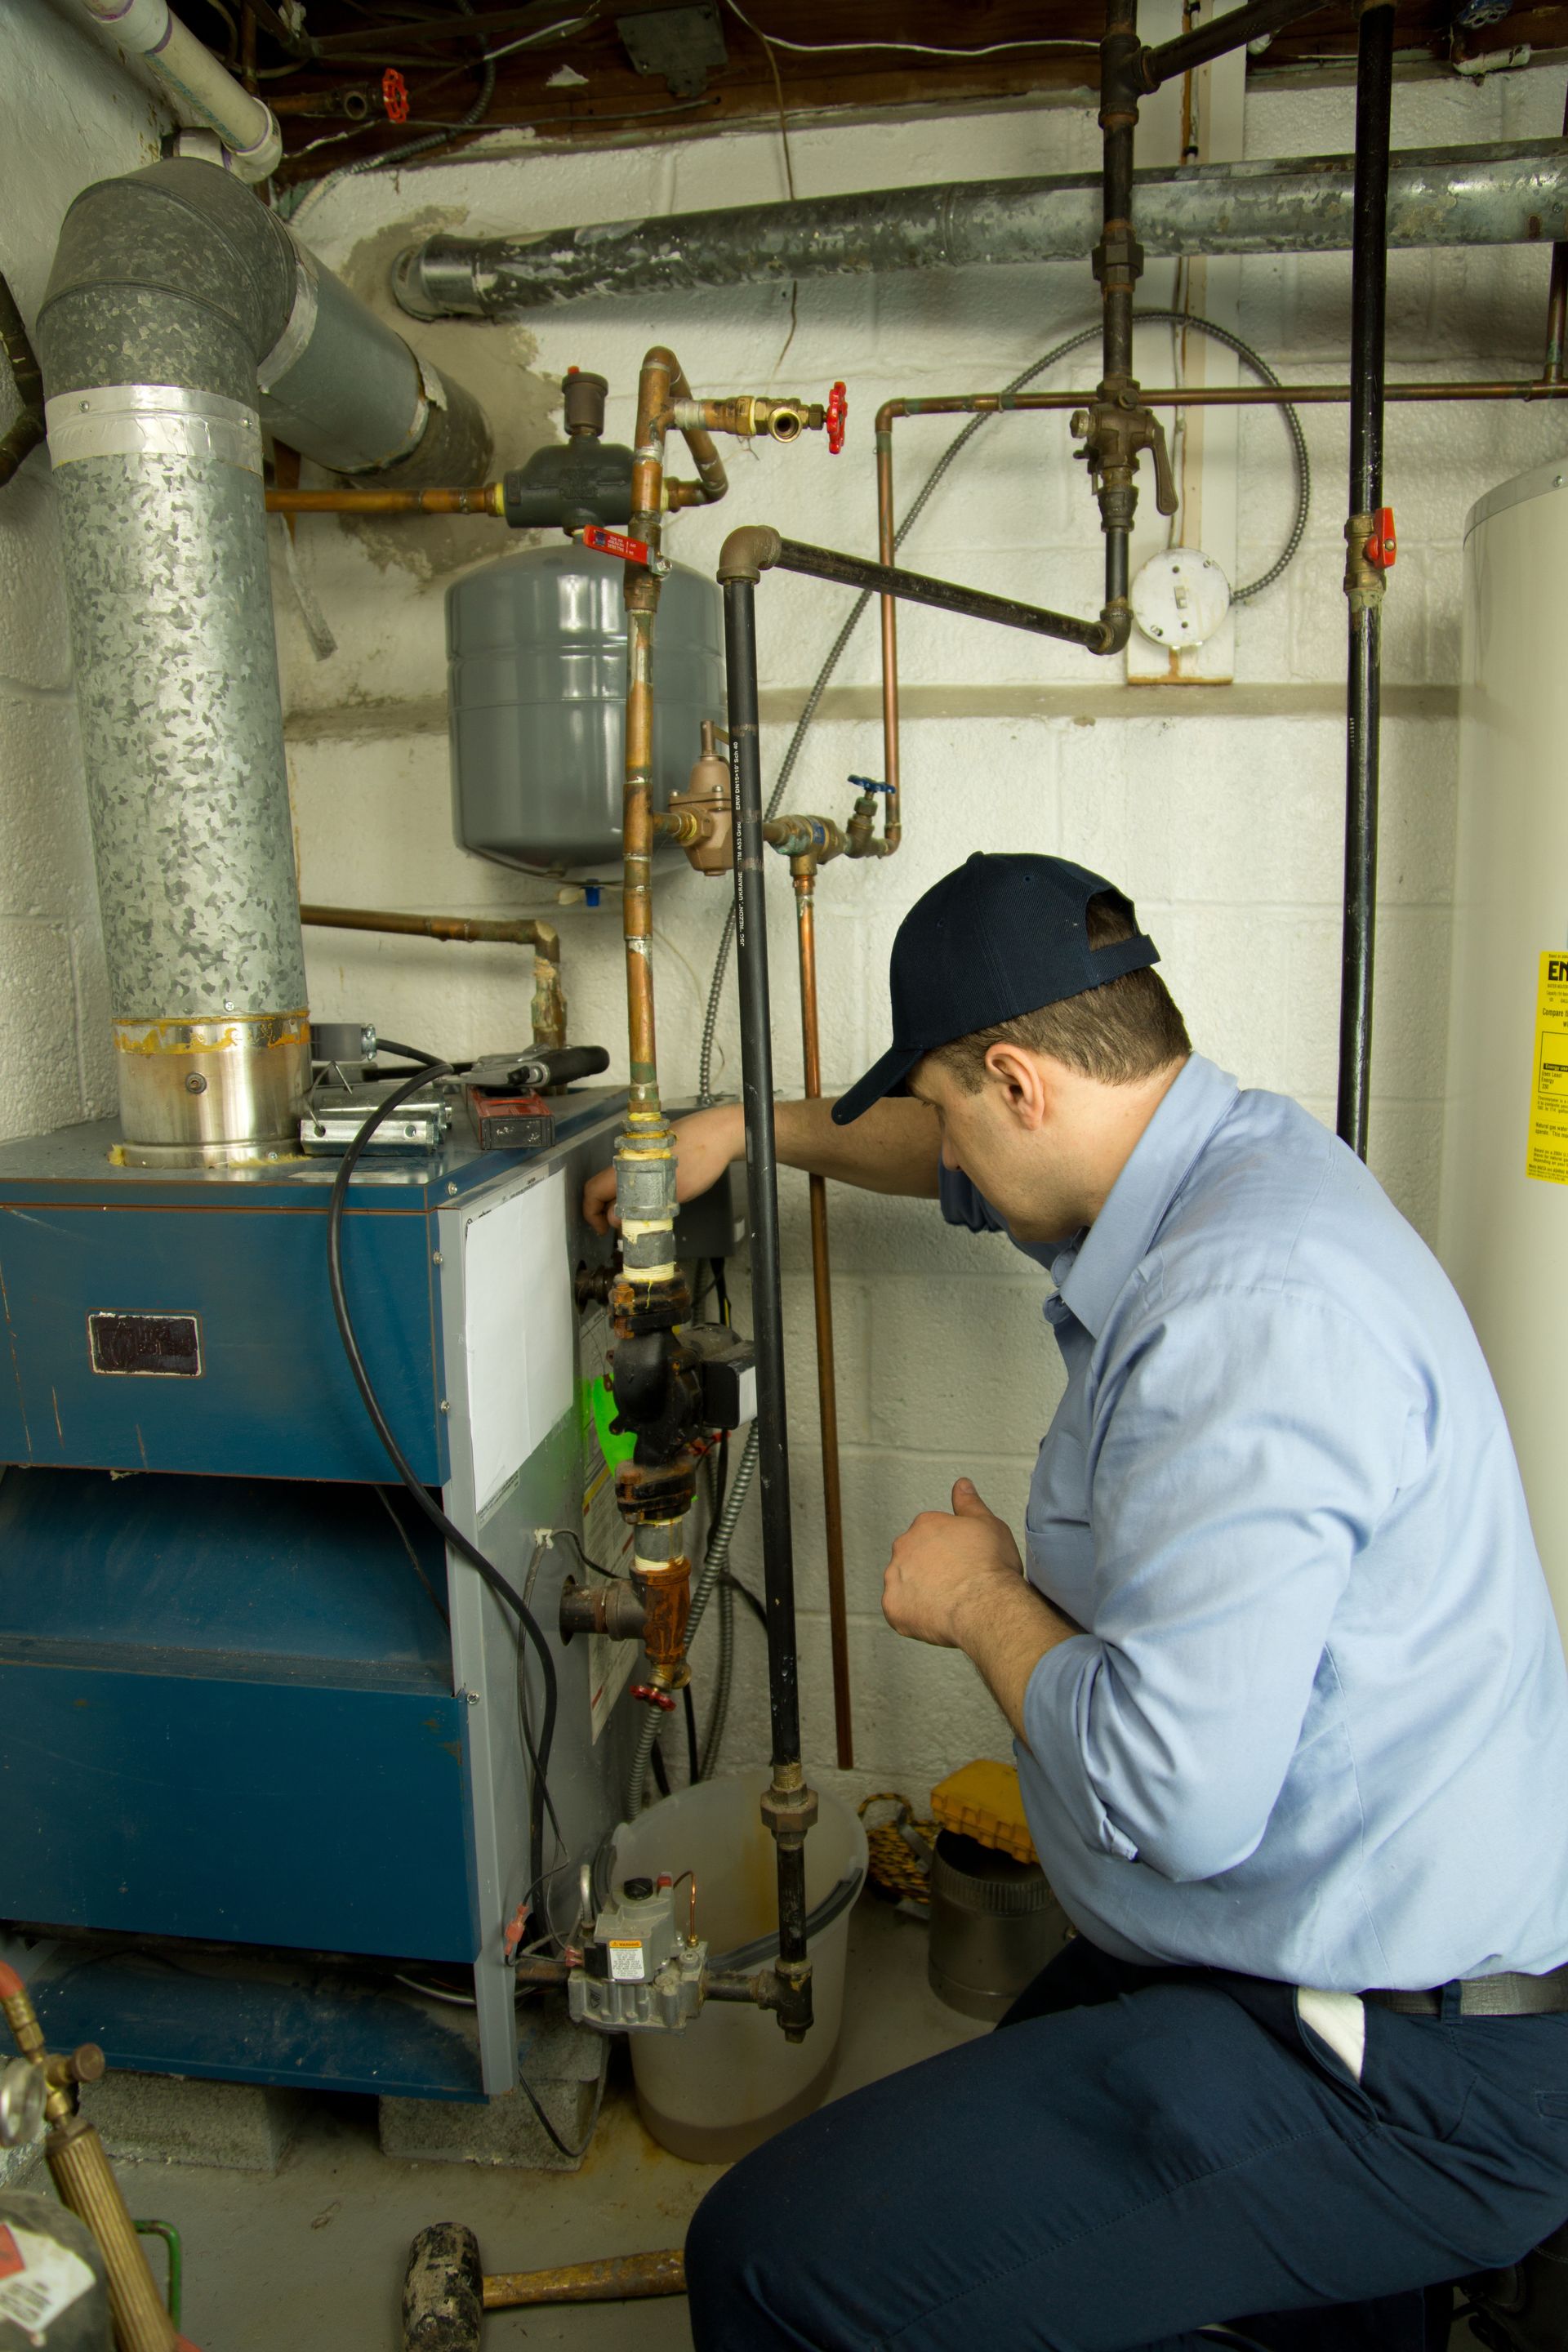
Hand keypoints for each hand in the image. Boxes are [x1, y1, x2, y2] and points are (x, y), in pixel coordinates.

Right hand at [580, 1102, 743, 1234]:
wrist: (720, 1133)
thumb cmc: (699, 1161)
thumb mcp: (669, 1194)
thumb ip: (637, 1208)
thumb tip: (615, 1220)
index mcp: (625, 1167)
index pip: (592, 1191)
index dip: (591, 1213)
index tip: (602, 1230)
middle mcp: (628, 1159)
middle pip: (604, 1187)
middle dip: (607, 1210)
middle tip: (622, 1229)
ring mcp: (640, 1155)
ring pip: (621, 1182)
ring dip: (624, 1201)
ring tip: (640, 1218)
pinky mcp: (653, 1154)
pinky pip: (636, 1175)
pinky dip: (637, 1191)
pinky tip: (653, 1202)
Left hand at [882, 1479, 1024, 1649]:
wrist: (987, 1605)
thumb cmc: (991, 1565)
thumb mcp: (988, 1523)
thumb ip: (969, 1503)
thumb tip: (961, 1484)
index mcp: (924, 1525)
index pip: (930, 1535)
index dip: (949, 1551)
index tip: (964, 1562)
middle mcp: (903, 1547)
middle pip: (913, 1557)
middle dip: (930, 1569)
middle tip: (956, 1583)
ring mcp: (895, 1578)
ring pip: (904, 1583)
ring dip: (920, 1591)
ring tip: (948, 1602)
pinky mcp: (893, 1607)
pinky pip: (900, 1610)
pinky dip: (915, 1614)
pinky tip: (937, 1616)